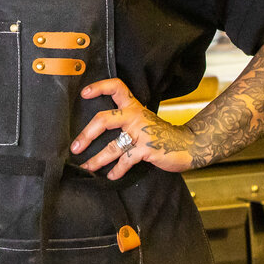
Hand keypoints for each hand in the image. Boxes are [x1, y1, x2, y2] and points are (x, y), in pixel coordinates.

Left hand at [69, 79, 199, 177]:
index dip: (99, 87)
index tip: (84, 94)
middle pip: (104, 119)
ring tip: (87, 167)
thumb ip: (125, 120)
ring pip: (112, 146)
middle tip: (75, 147)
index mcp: (133, 106)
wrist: (188, 144)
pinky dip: (117, 170)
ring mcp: (141, 133)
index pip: (116, 88)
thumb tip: (98, 129)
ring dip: (97, 160)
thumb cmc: (160, 133)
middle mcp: (135, 116)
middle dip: (87, 134)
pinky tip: (111, 176)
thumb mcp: (143, 119)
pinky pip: (125, 161)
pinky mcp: (146, 149)